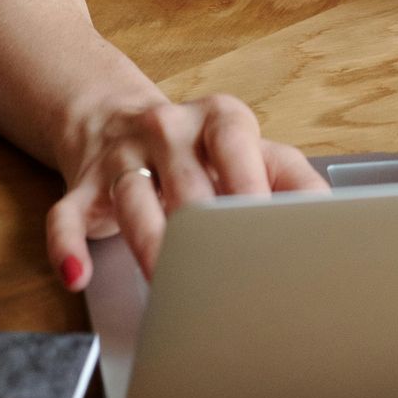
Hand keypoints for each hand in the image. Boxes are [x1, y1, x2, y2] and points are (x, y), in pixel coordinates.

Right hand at [46, 91, 327, 287]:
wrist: (115, 115)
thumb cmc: (198, 146)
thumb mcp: (248, 147)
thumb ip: (289, 177)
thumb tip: (331, 216)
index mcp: (219, 119)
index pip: (238, 149)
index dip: (251, 191)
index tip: (268, 234)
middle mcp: (168, 129)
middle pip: (187, 183)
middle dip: (202, 231)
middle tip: (222, 275)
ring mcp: (121, 157)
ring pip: (133, 200)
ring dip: (149, 243)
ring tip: (166, 282)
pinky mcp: (82, 187)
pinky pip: (66, 218)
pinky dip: (68, 248)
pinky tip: (79, 274)